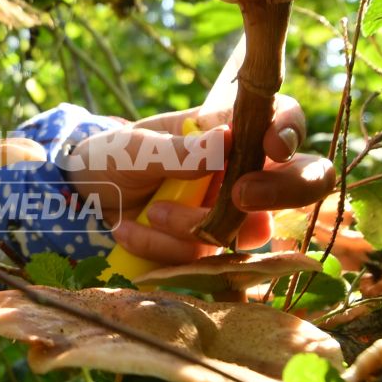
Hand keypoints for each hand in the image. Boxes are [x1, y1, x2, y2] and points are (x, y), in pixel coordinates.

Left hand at [65, 96, 336, 263]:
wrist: (78, 200)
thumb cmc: (112, 158)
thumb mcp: (135, 148)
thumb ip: (180, 149)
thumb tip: (225, 143)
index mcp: (228, 130)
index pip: (283, 120)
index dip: (289, 130)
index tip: (271, 146)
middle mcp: (242, 171)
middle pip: (303, 180)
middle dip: (281, 190)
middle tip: (239, 196)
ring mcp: (231, 213)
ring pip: (252, 229)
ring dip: (200, 226)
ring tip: (153, 213)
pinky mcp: (209, 251)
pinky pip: (209, 261)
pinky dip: (167, 250)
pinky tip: (130, 231)